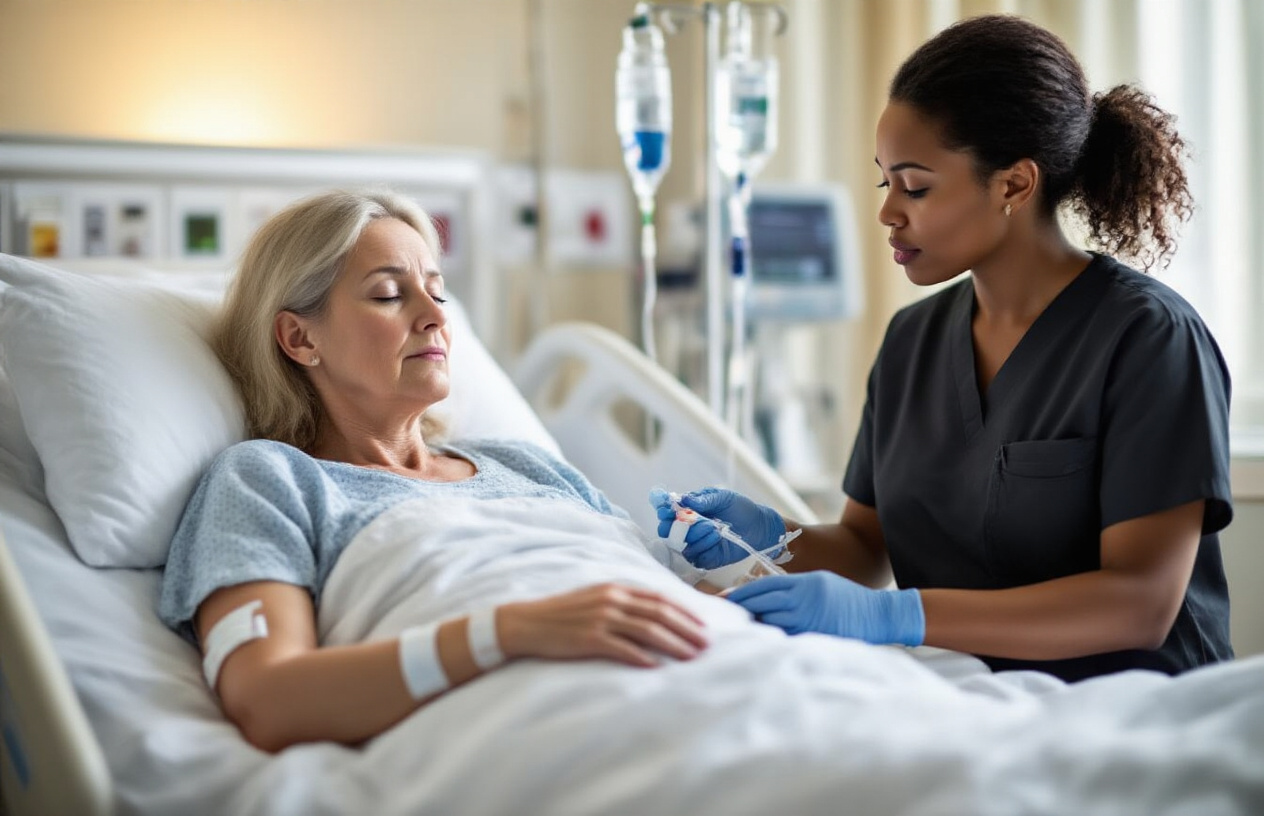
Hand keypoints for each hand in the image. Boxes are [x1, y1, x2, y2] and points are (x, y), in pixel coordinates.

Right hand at [498, 584, 708, 666]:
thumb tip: (652, 613)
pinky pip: (623, 649)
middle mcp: (612, 600)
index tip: (703, 626)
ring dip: (674, 644)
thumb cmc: (562, 614)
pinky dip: (642, 658)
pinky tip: (658, 667)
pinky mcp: (589, 639)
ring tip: (692, 657)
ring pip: (648, 631)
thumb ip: (622, 602)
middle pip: (660, 614)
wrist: (526, 622)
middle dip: (687, 630)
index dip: (685, 613)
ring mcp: (601, 619)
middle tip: (707, 645)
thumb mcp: (595, 598)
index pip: (659, 599)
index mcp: (615, 589)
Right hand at [648, 487, 784, 569]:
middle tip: (688, 520)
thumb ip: (703, 499)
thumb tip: (684, 500)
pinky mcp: (704, 558)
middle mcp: (688, 528)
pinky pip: (695, 556)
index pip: (666, 511)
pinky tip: (717, 538)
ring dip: (695, 534)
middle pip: (667, 531)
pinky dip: (704, 546)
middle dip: (675, 526)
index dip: (662, 510)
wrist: (759, 527)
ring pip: (680, 544)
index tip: (666, 509)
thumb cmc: (740, 508)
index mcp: (688, 510)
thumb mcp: (723, 497)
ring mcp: (695, 544)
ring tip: (713, 527)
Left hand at [725, 571, 924, 646]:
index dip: (740, 594)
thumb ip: (792, 589)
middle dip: (741, 611)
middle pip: (761, 605)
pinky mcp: (814, 637)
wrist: (879, 615)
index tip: (723, 600)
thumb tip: (763, 598)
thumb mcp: (819, 583)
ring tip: (738, 632)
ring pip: (770, 623)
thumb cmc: (847, 599)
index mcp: (802, 584)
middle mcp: (803, 601)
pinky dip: (772, 640)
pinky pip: (786, 639)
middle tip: (722, 617)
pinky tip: (762, 643)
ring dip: (754, 627)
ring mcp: (808, 620)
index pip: (761, 587)